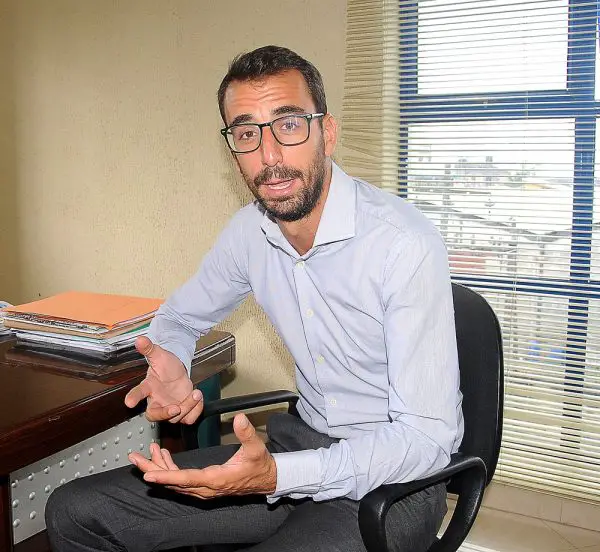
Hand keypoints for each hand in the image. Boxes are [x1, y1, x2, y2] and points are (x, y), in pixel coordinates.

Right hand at [124, 336, 203, 423]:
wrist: (179, 371)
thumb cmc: (166, 366)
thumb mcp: (160, 355)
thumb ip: (149, 348)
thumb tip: (140, 339)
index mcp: (149, 387)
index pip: (138, 393)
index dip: (133, 398)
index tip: (129, 402)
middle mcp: (157, 401)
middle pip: (154, 415)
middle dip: (164, 414)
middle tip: (175, 408)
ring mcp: (169, 408)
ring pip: (175, 417)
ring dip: (188, 406)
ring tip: (196, 393)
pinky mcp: (182, 412)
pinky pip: (188, 419)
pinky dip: (196, 411)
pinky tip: (197, 397)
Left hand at [128, 413, 276, 497]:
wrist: (265, 479)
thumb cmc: (259, 465)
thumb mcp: (255, 447)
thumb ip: (246, 433)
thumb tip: (239, 418)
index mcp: (216, 479)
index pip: (186, 479)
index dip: (166, 476)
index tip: (149, 474)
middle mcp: (206, 488)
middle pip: (173, 482)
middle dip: (152, 470)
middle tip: (135, 459)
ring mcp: (203, 488)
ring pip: (175, 482)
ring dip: (159, 467)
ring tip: (147, 452)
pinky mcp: (203, 485)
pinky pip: (181, 480)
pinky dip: (169, 468)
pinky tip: (163, 455)